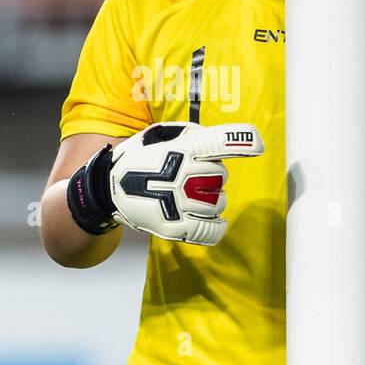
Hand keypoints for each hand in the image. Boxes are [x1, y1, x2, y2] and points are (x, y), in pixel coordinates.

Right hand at [67, 121, 263, 245]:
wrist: (107, 190)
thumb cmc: (138, 158)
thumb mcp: (157, 135)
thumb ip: (190, 134)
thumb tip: (218, 141)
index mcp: (182, 149)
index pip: (222, 142)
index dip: (244, 140)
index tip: (257, 143)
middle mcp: (184, 175)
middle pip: (222, 175)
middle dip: (212, 174)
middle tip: (189, 176)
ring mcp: (180, 203)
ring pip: (219, 202)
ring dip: (211, 199)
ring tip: (187, 196)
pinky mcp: (176, 228)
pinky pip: (212, 230)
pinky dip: (216, 226)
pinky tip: (208, 219)